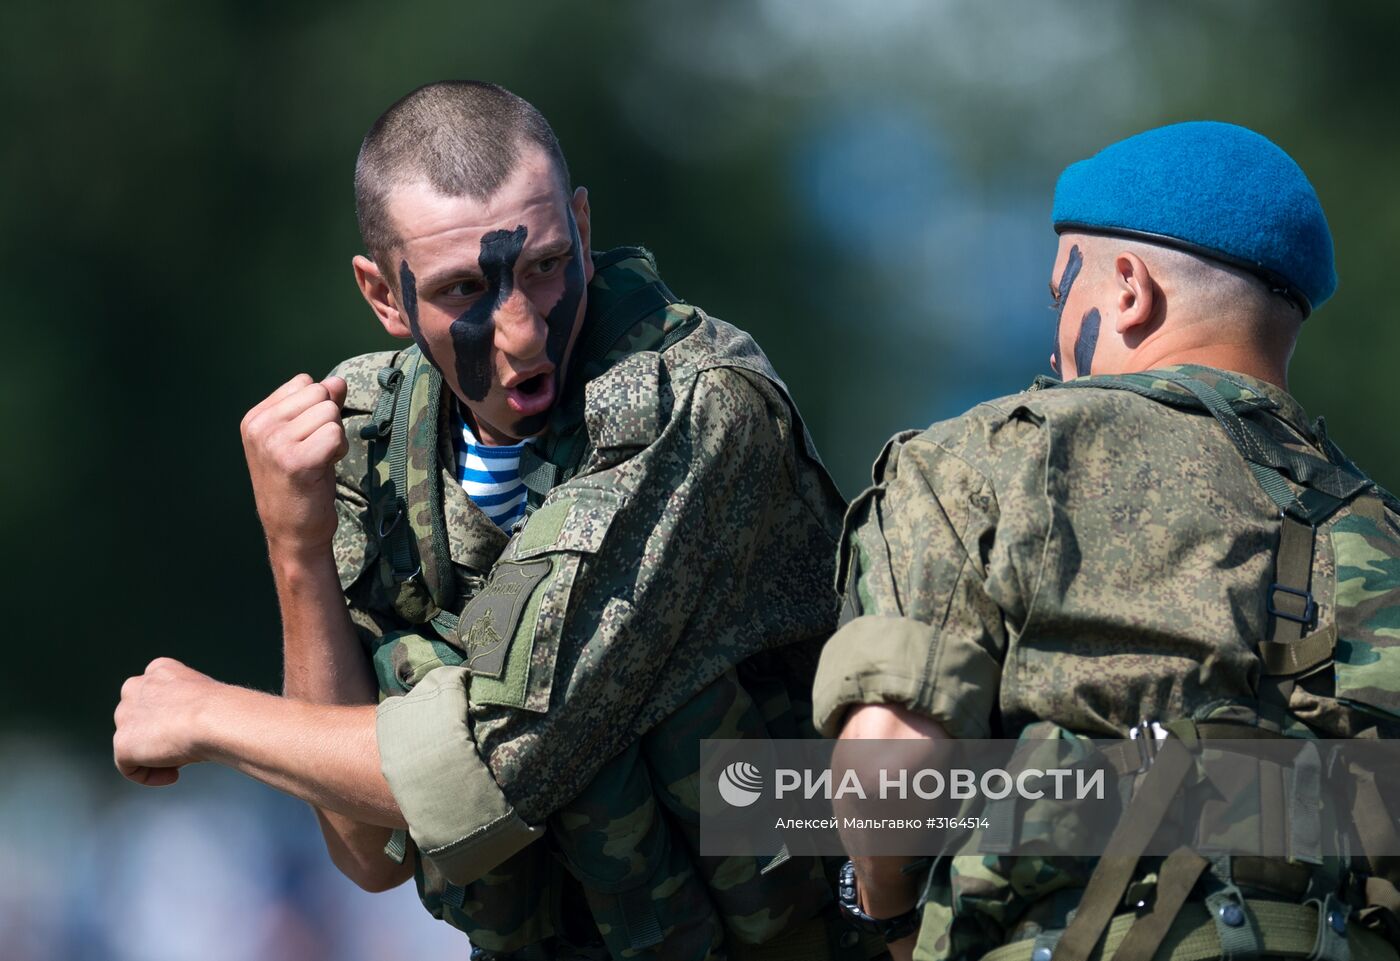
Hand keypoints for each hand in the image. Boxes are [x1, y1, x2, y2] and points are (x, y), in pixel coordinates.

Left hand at [113, 657, 218, 785]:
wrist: (213, 717)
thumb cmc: (220, 708)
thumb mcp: (203, 695)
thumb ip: (185, 705)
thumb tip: (187, 729)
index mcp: (158, 670)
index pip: (152, 695)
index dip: (168, 716)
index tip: (186, 730)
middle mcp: (135, 688)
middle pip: (138, 720)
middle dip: (156, 736)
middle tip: (182, 748)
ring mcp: (126, 715)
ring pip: (134, 743)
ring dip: (154, 756)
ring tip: (181, 761)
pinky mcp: (123, 742)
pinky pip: (130, 767)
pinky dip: (151, 776)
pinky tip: (174, 775)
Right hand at [241, 373, 348, 554]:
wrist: (292, 531)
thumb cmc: (301, 483)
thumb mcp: (304, 437)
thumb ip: (319, 405)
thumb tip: (338, 380)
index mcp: (255, 417)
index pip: (305, 383)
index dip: (317, 408)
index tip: (306, 439)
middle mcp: (260, 427)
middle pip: (320, 393)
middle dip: (329, 421)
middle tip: (315, 452)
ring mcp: (275, 443)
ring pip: (330, 412)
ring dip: (335, 437)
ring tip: (318, 461)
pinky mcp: (296, 460)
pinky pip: (336, 433)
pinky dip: (339, 450)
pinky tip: (324, 468)